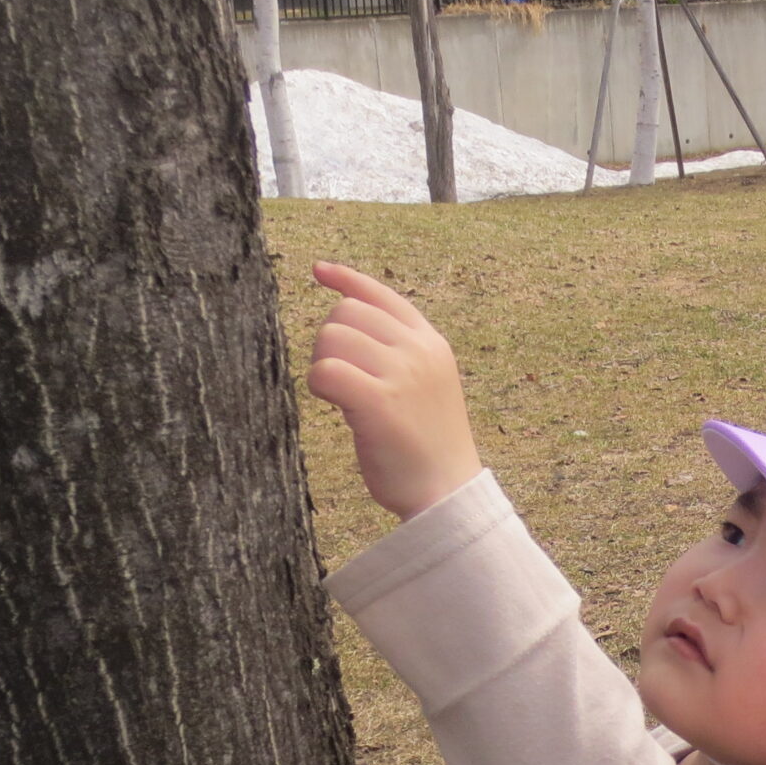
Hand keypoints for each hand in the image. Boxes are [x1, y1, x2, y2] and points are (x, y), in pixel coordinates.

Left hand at [306, 262, 482, 519]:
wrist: (447, 493)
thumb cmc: (428, 446)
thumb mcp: (427, 387)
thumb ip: (398, 355)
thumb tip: (344, 323)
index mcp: (432, 344)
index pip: (382, 296)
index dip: (346, 279)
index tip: (319, 271)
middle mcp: (418, 351)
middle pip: (346, 313)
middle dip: (330, 341)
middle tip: (341, 379)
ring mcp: (402, 374)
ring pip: (331, 338)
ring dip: (323, 366)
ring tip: (343, 397)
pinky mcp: (379, 402)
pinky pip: (324, 372)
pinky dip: (318, 387)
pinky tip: (337, 408)